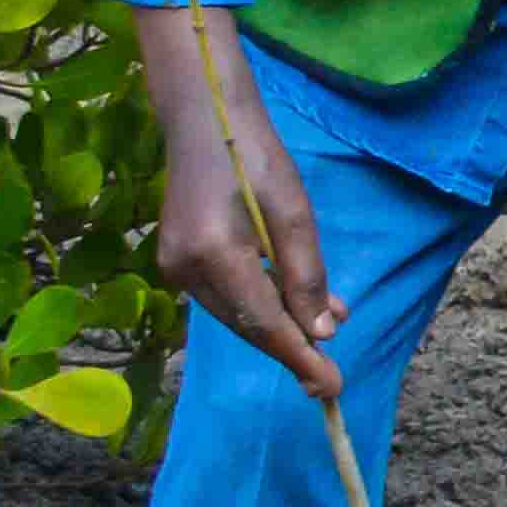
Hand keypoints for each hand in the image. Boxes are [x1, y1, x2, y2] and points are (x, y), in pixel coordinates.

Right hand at [152, 59, 342, 402]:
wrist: (203, 119)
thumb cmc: (254, 156)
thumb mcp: (294, 212)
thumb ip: (306, 275)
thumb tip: (322, 332)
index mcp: (212, 254)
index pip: (262, 322)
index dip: (298, 357)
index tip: (330, 387)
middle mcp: (184, 268)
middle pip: (247, 324)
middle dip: (291, 347)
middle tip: (332, 375)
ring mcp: (174, 266)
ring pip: (237, 313)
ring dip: (281, 323)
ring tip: (331, 321)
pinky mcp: (177, 260)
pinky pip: (226, 294)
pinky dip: (262, 301)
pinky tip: (298, 300)